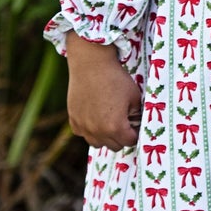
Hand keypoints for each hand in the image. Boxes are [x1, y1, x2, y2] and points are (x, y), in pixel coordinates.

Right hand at [65, 32, 141, 150]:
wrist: (91, 65)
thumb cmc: (116, 79)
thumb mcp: (134, 98)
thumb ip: (137, 116)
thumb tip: (137, 125)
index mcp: (115, 128)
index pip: (130, 142)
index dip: (135, 132)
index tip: (135, 123)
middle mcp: (97, 132)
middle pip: (115, 146)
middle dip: (121, 136)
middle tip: (124, 120)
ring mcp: (83, 127)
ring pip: (98, 143)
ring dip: (105, 136)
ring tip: (109, 119)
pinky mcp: (73, 121)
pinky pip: (84, 133)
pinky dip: (90, 129)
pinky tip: (95, 114)